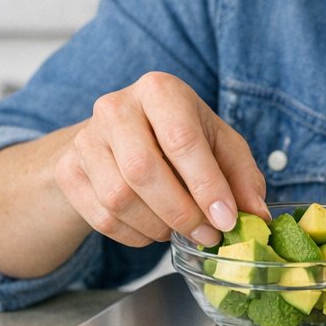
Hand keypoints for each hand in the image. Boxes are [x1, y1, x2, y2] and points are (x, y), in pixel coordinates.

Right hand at [54, 72, 268, 248]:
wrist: (118, 138)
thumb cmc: (178, 137)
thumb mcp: (218, 144)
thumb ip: (242, 176)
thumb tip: (256, 214)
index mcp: (160, 90)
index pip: (181, 139)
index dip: (206, 185)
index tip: (226, 219)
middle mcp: (116, 107)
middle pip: (143, 170)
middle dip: (181, 213)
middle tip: (207, 235)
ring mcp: (86, 138)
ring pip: (118, 198)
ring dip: (157, 226)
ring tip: (180, 229)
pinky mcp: (69, 170)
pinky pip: (101, 217)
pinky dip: (133, 235)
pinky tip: (152, 229)